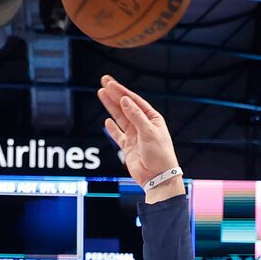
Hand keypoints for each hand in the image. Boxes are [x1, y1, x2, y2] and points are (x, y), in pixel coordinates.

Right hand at [96, 76, 180, 192]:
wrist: (158, 178)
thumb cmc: (160, 155)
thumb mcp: (148, 132)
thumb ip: (135, 116)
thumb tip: (125, 100)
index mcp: (152, 118)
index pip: (134, 101)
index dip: (122, 91)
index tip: (110, 83)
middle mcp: (143, 125)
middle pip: (126, 106)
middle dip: (114, 94)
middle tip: (103, 82)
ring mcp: (135, 136)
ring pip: (120, 118)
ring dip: (111, 106)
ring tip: (101, 94)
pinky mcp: (128, 147)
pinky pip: (118, 135)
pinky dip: (112, 128)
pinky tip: (107, 121)